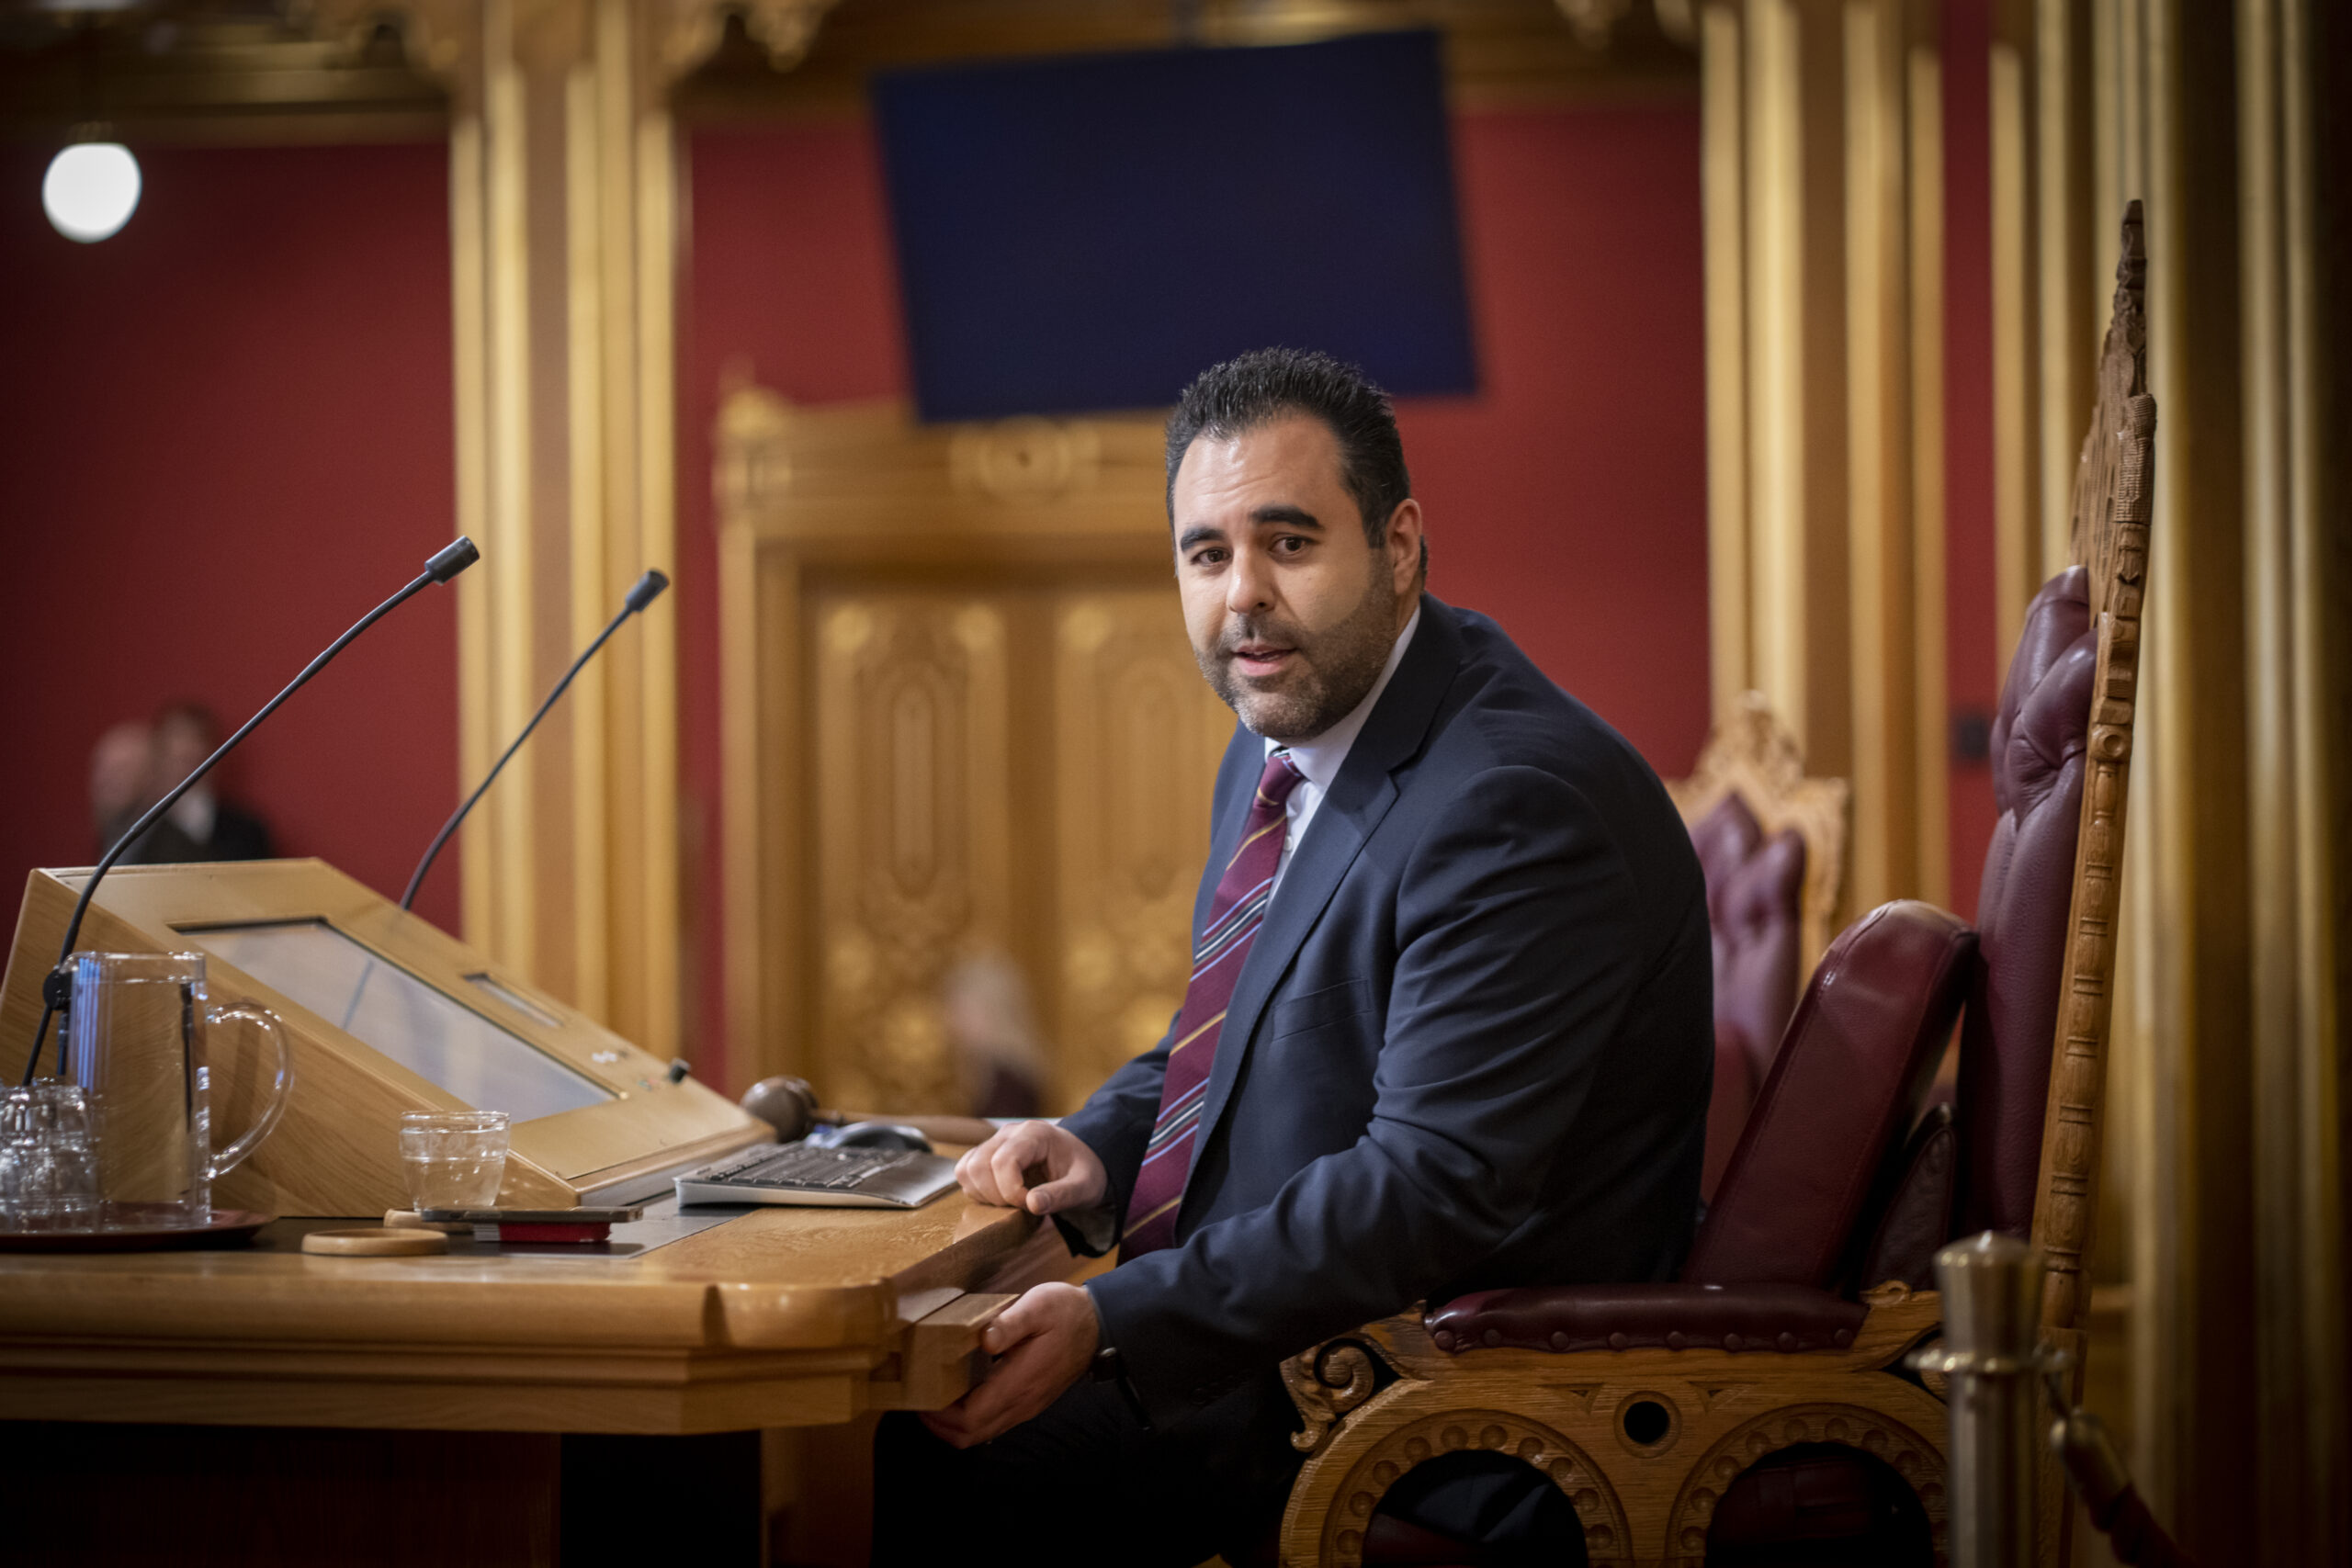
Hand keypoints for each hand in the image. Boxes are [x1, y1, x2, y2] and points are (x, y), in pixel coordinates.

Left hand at [921, 1282, 1100, 1447]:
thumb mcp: (1039, 1306)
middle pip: (971, 1435)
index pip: (971, 1417)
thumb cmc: (1066, 1313)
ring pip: (982, 1434)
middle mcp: (1021, 1403)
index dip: (940, 1415)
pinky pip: (993, 1424)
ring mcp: (1026, 1407)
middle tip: (919, 1402)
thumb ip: (1011, 1322)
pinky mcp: (1029, 1403)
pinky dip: (970, 1420)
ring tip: (934, 1401)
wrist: (1098, 1327)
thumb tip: (984, 1340)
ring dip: (953, 1426)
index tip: (921, 1398)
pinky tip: (960, 1397)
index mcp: (1019, 1382)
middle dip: (939, 1425)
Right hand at [953, 1120, 1106, 1216]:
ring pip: (967, 1169)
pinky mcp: (986, 1155)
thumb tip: (1032, 1204)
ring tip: (1012, 1202)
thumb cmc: (1084, 1171)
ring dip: (985, 1194)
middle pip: (978, 1165)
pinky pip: (966, 1172)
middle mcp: (1009, 1133)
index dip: (1012, 1191)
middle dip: (997, 1196)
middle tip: (1022, 1205)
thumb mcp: (1084, 1186)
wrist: (1081, 1162)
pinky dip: (977, 1191)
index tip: (1032, 1205)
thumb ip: (1061, 1195)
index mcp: (1034, 1134)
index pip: (1003, 1161)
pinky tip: (1001, 1197)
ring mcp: (994, 1142)